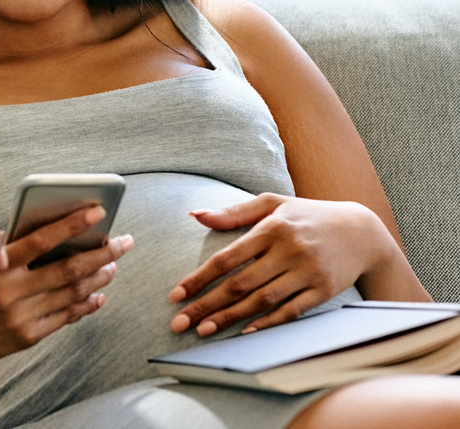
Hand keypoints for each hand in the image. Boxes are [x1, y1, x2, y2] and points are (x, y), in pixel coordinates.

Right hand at [0, 206, 132, 374]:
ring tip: (113, 264)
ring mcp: (21, 317)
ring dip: (99, 277)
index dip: (73, 224)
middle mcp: (10, 292)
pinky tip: (98, 293)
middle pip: (68, 268)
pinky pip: (66, 317)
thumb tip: (45, 228)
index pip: (42, 239)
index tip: (98, 212)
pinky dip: (86, 304)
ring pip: (72, 293)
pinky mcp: (28, 337)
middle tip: (124, 241)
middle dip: (102, 253)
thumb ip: (4, 246)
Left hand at [168, 193, 395, 335]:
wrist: (361, 231)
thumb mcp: (272, 204)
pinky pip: (292, 311)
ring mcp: (308, 271)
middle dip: (207, 305)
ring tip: (204, 331)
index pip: (227, 258)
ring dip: (231, 318)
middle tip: (180, 323)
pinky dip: (268, 323)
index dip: (199, 279)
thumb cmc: (307, 216)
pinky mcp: (324, 290)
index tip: (175, 295)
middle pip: (240, 283)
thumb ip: (233, 213)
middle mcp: (288, 250)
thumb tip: (195, 215)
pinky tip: (245, 333)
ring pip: (263, 300)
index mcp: (271, 228)